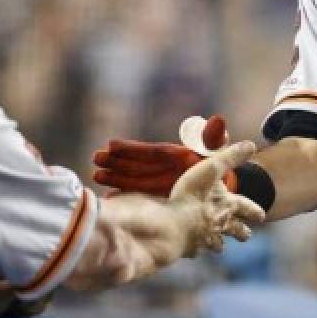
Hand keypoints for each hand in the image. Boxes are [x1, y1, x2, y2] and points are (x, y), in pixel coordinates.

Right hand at [92, 115, 229, 195]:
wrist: (220, 190)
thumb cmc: (216, 167)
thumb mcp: (216, 153)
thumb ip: (213, 139)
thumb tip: (217, 121)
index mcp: (176, 156)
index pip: (153, 151)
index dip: (133, 148)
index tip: (112, 144)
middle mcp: (164, 168)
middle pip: (138, 164)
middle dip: (117, 161)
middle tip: (96, 158)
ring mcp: (159, 182)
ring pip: (134, 179)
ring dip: (116, 176)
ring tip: (96, 175)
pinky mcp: (156, 196)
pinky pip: (138, 195)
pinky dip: (124, 195)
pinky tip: (108, 197)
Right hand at [167, 140, 264, 255]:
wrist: (173, 227)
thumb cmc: (192, 197)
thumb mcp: (212, 170)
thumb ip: (230, 157)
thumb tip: (251, 145)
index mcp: (228, 206)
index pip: (246, 208)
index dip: (254, 210)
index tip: (262, 216)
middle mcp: (221, 225)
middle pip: (235, 231)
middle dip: (242, 233)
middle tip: (246, 235)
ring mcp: (206, 240)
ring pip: (217, 244)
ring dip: (219, 244)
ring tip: (220, 246)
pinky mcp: (190, 249)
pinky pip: (195, 250)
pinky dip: (195, 248)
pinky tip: (192, 247)